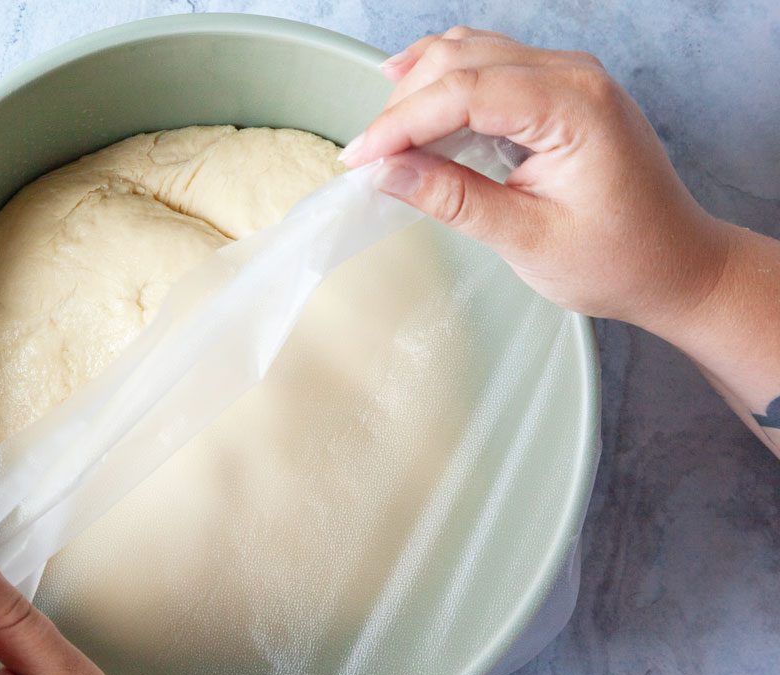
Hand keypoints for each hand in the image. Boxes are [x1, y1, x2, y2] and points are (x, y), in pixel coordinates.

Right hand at [340, 26, 732, 333]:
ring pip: (471, 51)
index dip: (401, 123)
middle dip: (404, 106)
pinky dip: (445, 79)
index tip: (359, 160)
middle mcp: (574, 74)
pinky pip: (490, 62)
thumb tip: (387, 172)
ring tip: (383, 138)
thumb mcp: (526, 239)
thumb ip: (453, 199)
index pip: (465, 91)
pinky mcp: (560, 88)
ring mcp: (569, 75)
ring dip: (419, 87)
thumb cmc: (617, 258)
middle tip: (366, 159)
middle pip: (462, 60)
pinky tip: (414, 94)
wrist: (675, 264)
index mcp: (574, 106)